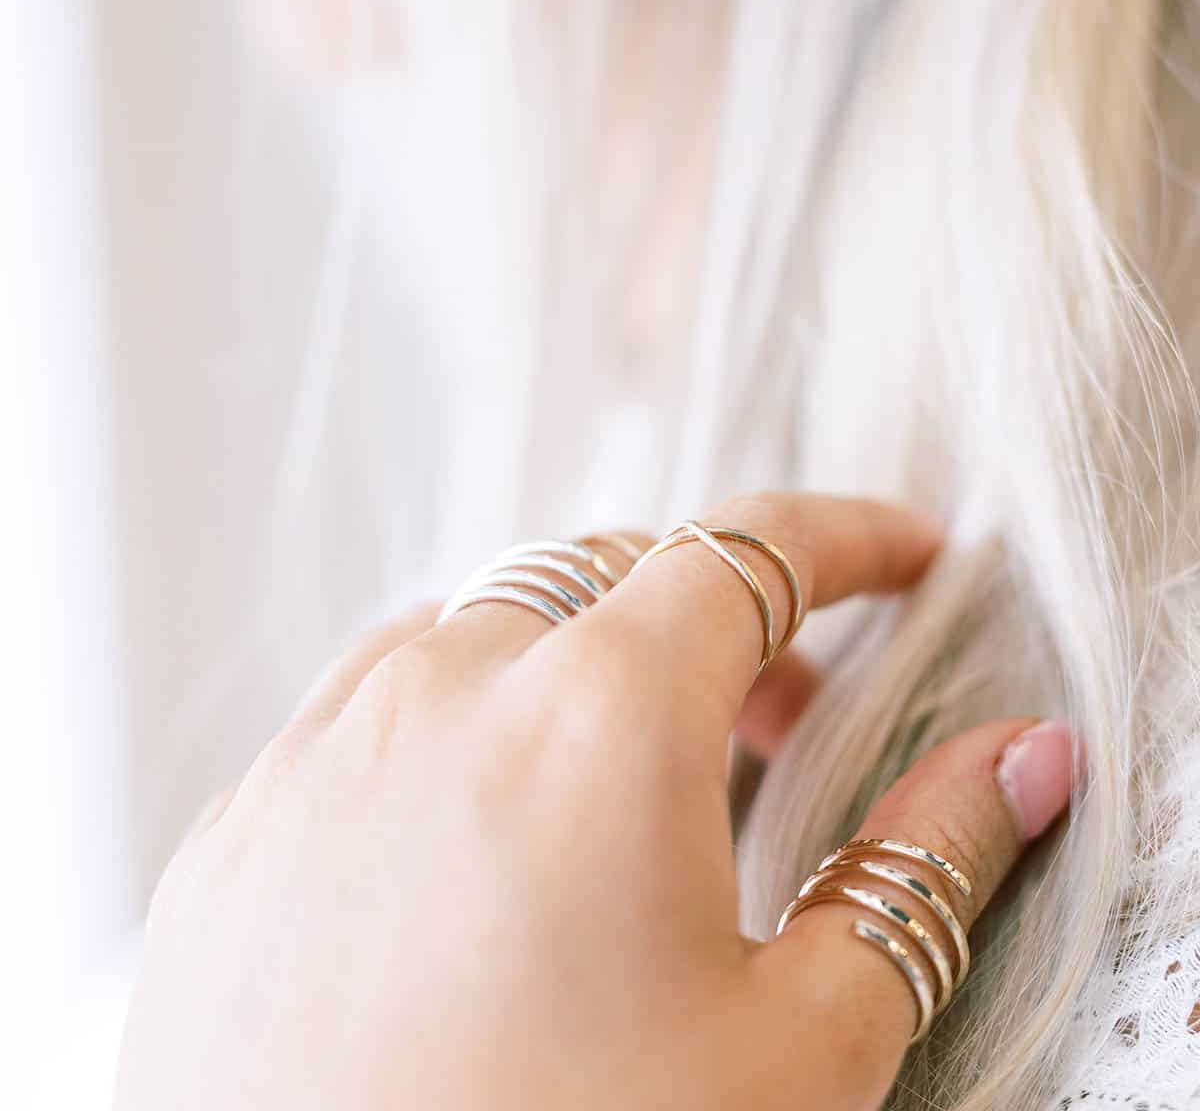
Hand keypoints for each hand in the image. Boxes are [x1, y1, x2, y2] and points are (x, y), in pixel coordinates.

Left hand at [114, 491, 1076, 1110]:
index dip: (849, 543)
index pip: (751, 553)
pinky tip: (481, 863)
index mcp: (597, 715)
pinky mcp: (231, 838)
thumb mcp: (799, 1055)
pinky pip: (364, 723)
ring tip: (632, 789)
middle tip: (788, 714)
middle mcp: (439, 692)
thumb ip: (920, 871)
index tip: (907, 556)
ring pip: (477, 632)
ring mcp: (315, 756)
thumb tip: (1013, 762)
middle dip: (717, 615)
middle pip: (610, 576)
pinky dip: (455, 737)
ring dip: (576, 666)